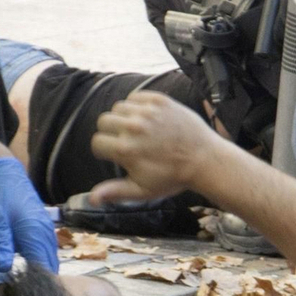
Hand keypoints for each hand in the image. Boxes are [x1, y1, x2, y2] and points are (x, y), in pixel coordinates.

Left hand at [0, 157, 59, 280]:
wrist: (0, 168)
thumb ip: (1, 246)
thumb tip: (6, 272)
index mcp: (36, 234)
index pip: (43, 270)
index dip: (33, 286)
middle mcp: (46, 234)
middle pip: (49, 268)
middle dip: (36, 282)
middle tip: (17, 295)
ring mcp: (46, 230)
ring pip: (47, 261)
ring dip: (37, 273)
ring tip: (18, 285)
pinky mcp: (41, 228)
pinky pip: (44, 252)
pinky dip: (36, 262)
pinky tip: (21, 268)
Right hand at [88, 91, 215, 201]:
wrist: (205, 159)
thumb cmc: (173, 178)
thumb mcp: (142, 191)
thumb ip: (114, 192)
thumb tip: (91, 199)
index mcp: (125, 150)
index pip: (97, 142)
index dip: (104, 150)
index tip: (116, 153)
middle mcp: (133, 127)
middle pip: (103, 121)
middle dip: (110, 132)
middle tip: (126, 140)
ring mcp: (147, 112)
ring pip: (118, 107)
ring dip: (123, 117)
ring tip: (137, 129)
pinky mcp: (159, 100)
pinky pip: (135, 96)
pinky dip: (136, 104)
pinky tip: (145, 117)